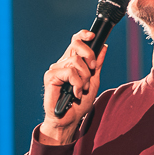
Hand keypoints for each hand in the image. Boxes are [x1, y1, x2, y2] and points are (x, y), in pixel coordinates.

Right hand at [37, 30, 108, 145]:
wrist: (69, 119)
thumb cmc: (79, 103)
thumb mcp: (93, 81)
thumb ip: (97, 65)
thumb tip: (103, 47)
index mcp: (72, 62)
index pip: (76, 41)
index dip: (83, 35)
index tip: (93, 36)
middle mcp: (62, 63)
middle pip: (76, 44)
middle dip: (89, 56)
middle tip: (92, 70)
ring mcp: (56, 69)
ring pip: (75, 60)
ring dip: (84, 76)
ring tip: (82, 89)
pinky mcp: (50, 76)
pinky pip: (69, 72)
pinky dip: (77, 83)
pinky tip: (75, 92)